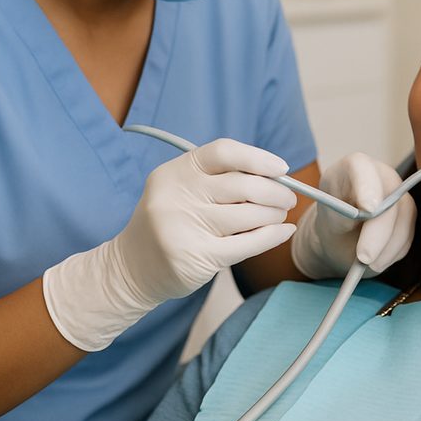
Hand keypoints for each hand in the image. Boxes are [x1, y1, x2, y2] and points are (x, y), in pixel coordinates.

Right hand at [43, 138, 296, 350]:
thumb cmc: (170, 221)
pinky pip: (248, 244)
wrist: (132, 268)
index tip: (281, 168)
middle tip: (288, 198)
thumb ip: (219, 179)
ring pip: (248, 215)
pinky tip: (284, 233)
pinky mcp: (197, 257)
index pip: (223, 152)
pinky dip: (272, 237)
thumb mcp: (182, 189)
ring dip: (274, 214)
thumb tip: (275, 176)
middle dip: (274, 191)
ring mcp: (186, 227)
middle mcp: (178, 195)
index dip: (258, 157)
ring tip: (281, 215)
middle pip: (242, 185)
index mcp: (176, 171)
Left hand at [290, 153, 415, 278]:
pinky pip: (407, 236)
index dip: (367, 186)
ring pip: (404, 219)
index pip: (362, 167)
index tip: (368, 209)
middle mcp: (381, 175)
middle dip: (378, 232)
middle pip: (389, 198)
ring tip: (366, 264)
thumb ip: (343, 213)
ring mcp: (399, 194)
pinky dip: (392, 252)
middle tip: (364, 257)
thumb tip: (366, 213)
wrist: (341, 237)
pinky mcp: (408, 215)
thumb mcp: (329, 219)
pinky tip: (376, 259)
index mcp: (354, 167)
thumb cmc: (332, 222)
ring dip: (386, 247)